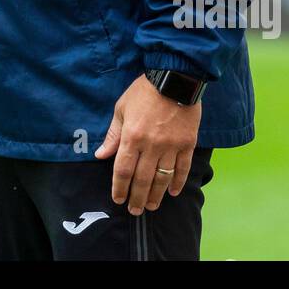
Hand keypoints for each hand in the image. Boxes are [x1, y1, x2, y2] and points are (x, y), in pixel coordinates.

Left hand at [94, 74, 200, 215]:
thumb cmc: (143, 91)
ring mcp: (171, 146)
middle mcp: (151, 145)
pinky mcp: (187, 143)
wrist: (174, 77)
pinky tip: (174, 192)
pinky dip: (178, 182)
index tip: (118, 199)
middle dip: (137, 197)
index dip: (119, 188)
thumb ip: (113, 135)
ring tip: (151, 206)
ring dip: (156, 195)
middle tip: (134, 211)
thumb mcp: (121, 108)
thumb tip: (101, 155)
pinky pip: (183, 168)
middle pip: (142, 179)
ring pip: (163, 178)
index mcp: (132, 136)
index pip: (123, 170)